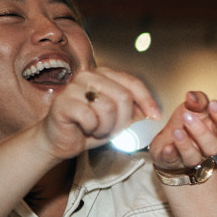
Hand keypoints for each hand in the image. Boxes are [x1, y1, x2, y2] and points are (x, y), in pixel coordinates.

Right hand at [41, 68, 159, 159]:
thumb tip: (153, 110)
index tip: (155, 116)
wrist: (61, 140)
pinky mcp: (63, 101)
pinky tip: (85, 128)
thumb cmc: (89, 127)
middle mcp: (89, 76)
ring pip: (108, 107)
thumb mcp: (118, 120)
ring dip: (106, 127)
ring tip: (97, 129)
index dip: (147, 101)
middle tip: (111, 129)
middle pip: (123, 96)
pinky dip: (92, 128)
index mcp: (104, 75)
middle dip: (123, 120)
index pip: (133, 83)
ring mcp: (74, 86)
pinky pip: (90, 116)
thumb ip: (134, 111)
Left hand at [149, 91, 216, 172]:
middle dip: (201, 132)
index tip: (213, 104)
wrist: (166, 141)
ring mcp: (190, 157)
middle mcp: (205, 147)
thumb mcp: (192, 107)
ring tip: (177, 132)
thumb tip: (192, 97)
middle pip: (213, 146)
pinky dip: (170, 155)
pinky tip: (167, 148)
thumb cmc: (184, 123)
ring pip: (194, 157)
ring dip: (185, 144)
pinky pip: (172, 161)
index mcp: (214, 131)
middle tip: (187, 116)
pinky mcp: (172, 162)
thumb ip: (197, 100)